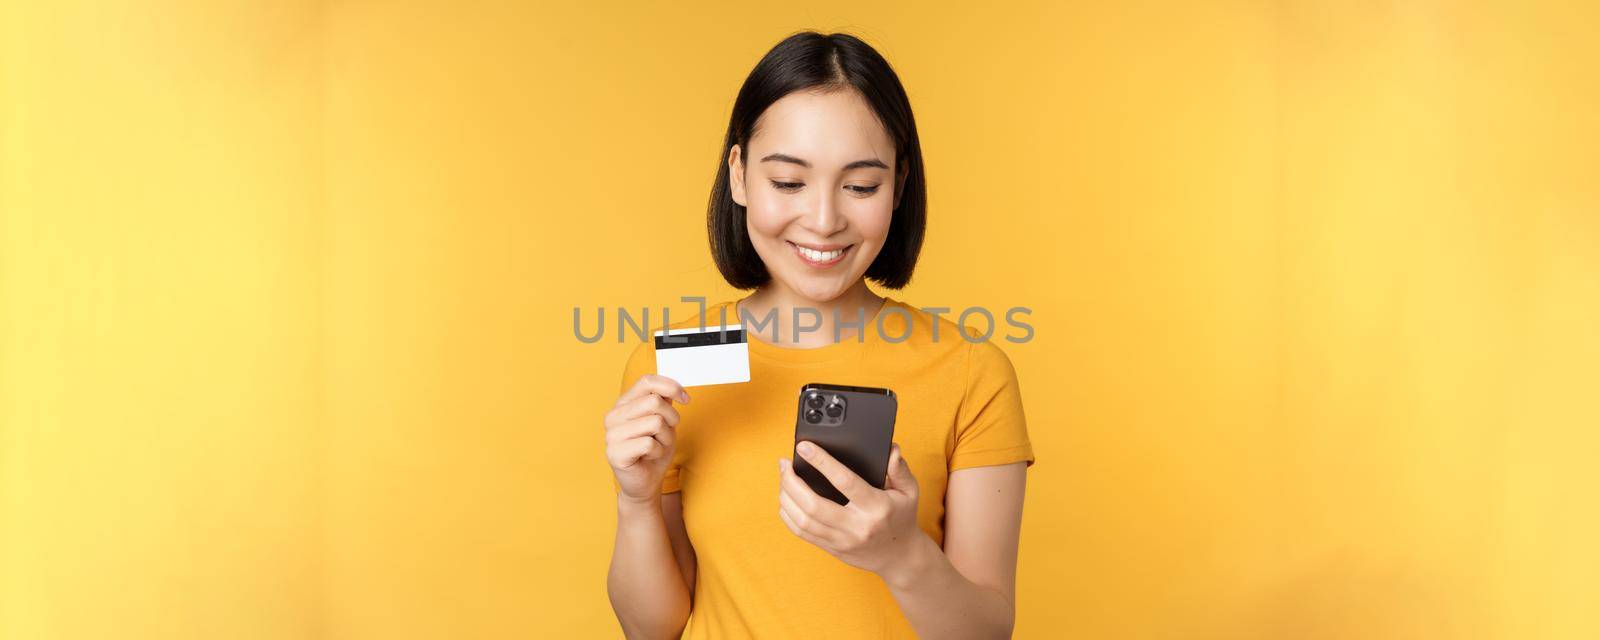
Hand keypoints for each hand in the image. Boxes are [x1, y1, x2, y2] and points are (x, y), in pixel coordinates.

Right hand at [604, 374, 688, 504]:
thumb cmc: (654, 450)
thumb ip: (664, 402)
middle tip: (667, 433)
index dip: (671, 386)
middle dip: (671, 418)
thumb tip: (674, 387)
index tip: (686, 399)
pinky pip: (649, 443)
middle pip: (654, 401)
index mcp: (623, 404)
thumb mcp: (664, 422)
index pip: (646, 381)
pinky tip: (649, 457)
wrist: (646, 482)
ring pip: (655, 422)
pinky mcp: (615, 453)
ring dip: (665, 437)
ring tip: (657, 446)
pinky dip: (658, 451)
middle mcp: (613, 416)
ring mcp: (611, 435)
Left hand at [777, 441, 926, 579]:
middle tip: (785, 464)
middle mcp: (856, 526)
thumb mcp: (909, 491)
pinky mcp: (832, 549)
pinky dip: (788, 514)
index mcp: (876, 507)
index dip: (821, 462)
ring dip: (786, 497)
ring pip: (803, 520)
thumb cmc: (902, 517)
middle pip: (813, 505)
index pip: (844, 481)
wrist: (900, 556)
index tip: (804, 447)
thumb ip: (899, 469)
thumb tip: (891, 450)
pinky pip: (802, 533)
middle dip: (792, 482)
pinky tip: (786, 499)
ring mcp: (842, 540)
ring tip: (783, 478)